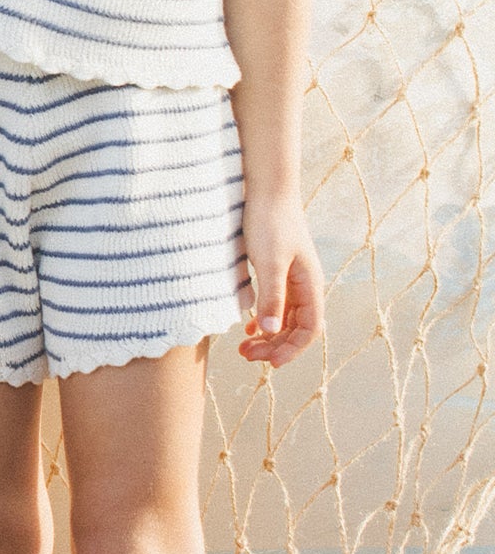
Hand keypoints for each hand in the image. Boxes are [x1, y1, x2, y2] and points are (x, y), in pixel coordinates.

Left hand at [237, 195, 322, 366]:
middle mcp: (305, 285)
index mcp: (310, 285)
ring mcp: (291, 278)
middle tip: (246, 355)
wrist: (267, 189)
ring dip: (269, 336)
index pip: (310, 329)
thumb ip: (272, 295)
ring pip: (285, 318)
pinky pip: (276, 304)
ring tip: (244, 348)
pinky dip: (265, 319)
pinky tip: (249, 327)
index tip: (270, 364)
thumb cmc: (270, 222)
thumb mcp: (268, 261)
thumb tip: (271, 332)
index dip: (293, 350)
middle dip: (275, 346)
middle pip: (297, 328)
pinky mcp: (277, 270)